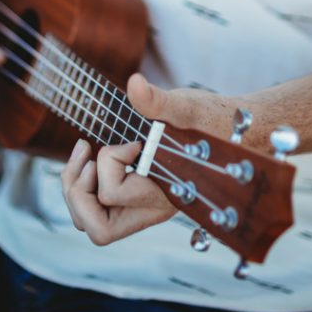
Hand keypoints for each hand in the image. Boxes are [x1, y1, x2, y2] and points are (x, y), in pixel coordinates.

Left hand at [60, 72, 240, 245]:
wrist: (235, 135)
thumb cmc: (213, 122)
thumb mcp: (187, 107)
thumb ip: (159, 101)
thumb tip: (135, 84)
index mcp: (164, 194)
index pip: (113, 194)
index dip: (110, 162)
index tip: (132, 141)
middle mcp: (150, 209)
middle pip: (96, 228)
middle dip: (78, 191)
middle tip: (87, 156)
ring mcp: (142, 206)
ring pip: (92, 223)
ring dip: (76, 189)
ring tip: (84, 154)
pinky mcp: (136, 195)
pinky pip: (99, 207)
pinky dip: (85, 183)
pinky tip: (90, 154)